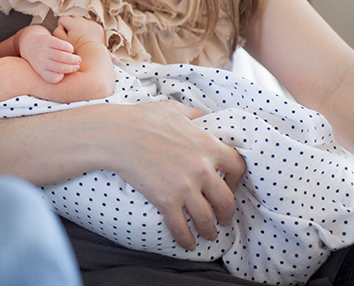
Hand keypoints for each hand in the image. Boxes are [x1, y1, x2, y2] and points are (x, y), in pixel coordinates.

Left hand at [18, 25, 79, 82]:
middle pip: (60, 67)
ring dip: (73, 59)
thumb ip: (53, 73)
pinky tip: (71, 50)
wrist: (29, 42)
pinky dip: (69, 48)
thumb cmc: (41, 58)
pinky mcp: (46, 40)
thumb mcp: (42, 68)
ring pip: (62, 56)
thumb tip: (72, 78)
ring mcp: (43, 50)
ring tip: (78, 59)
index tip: (65, 73)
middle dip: (72, 67)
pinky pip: (61, 45)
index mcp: (40, 70)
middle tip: (78, 66)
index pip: (52, 78)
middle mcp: (41, 61)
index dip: (61, 76)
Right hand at [54, 16, 104, 46]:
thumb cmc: (77, 49)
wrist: (93, 54)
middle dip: (71, 27)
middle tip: (73, 37)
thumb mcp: (63, 41)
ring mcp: (91, 23)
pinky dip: (89, 31)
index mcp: (73, 23)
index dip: (62, 27)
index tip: (65, 34)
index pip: (62, 19)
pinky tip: (88, 39)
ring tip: (81, 39)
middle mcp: (83, 20)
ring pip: (82, 23)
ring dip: (80, 28)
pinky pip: (91, 26)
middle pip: (72, 19)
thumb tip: (59, 26)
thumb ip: (57, 31)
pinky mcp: (98, 27)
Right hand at [106, 100, 245, 250]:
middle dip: (227, 213)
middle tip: (224, 219)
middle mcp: (202, 168)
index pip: (237, 167)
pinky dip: (186, 239)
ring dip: (209, 230)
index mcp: (208, 145)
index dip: (235, 179)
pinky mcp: (166, 200)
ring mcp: (185, 187)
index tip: (229, 185)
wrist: (116, 134)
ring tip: (208, 234)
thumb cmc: (142, 119)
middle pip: (226, 200)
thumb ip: (194, 115)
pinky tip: (187, 243)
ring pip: (207, 218)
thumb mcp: (174, 109)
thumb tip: (203, 117)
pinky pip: (181, 227)